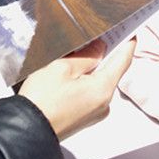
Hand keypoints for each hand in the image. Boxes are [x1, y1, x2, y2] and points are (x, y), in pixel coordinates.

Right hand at [18, 38, 135, 139]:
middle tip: (102, 32)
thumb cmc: (42, 99)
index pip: (123, 60)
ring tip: (83, 49)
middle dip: (108, 52)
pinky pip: (92, 92)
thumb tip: (100, 47)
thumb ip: (86, 56)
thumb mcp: (63, 68)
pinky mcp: (85, 117)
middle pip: (112, 71)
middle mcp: (104, 104)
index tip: (131, 28)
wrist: (27, 130)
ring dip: (95, 66)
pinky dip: (87, 79)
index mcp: (103, 89)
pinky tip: (75, 70)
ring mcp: (95, 113)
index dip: (128, 42)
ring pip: (100, 82)